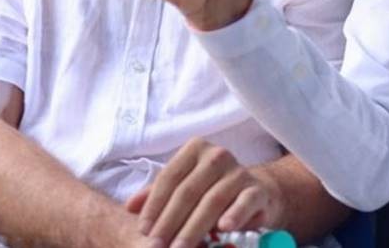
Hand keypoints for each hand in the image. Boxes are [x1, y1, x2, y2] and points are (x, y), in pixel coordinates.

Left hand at [126, 138, 282, 247]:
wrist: (256, 193)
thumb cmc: (212, 189)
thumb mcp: (184, 187)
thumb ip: (157, 194)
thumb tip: (130, 207)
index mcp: (195, 150)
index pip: (169, 177)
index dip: (154, 205)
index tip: (144, 230)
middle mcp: (217, 156)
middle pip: (188, 190)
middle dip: (170, 221)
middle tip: (157, 245)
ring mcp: (239, 172)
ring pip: (212, 200)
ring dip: (194, 228)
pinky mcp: (257, 190)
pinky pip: (244, 202)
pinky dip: (235, 215)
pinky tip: (223, 229)